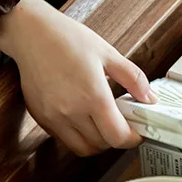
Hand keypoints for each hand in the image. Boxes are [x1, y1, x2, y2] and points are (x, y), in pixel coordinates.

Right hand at [0, 0, 157, 155]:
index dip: (133, 138)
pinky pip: (64, 138)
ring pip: (82, 148)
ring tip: (103, 122)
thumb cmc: (68, 39)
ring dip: (97, 141)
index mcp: (93, 96)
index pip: (118, 137)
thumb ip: (133, 79)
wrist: (31, 33)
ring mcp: (53, 117)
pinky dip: (77, 135)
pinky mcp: (41, 117)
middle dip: (116, 138)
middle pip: (102, 145)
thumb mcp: (108, 54)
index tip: (138, 132)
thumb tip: (150, 98)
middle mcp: (72, 112)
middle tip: (123, 123)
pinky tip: (83, 117)